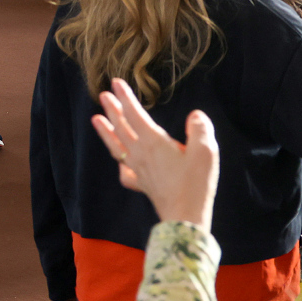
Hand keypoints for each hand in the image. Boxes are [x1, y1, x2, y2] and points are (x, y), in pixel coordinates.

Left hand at [91, 79, 218, 227]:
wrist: (185, 217)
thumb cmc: (195, 183)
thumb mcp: (205, 152)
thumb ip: (200, 129)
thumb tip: (195, 115)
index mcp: (153, 141)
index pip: (134, 114)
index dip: (125, 97)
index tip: (115, 83)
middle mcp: (140, 153)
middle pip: (121, 127)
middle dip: (112, 110)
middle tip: (103, 96)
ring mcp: (138, 170)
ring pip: (117, 146)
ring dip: (106, 131)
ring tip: (96, 120)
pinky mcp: (142, 185)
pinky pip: (125, 172)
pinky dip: (120, 163)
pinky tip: (119, 162)